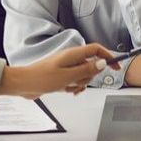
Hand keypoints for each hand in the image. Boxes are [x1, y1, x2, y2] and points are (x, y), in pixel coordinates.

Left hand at [0, 43, 119, 98]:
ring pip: (83, 75)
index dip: (108, 56)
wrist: (24, 84)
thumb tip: (102, 63)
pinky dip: (73, 87)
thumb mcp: (68, 76)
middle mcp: (70, 58)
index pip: (96, 49)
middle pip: (91, 64)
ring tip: (69, 87)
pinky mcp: (61, 75)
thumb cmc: (42, 78)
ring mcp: (65, 66)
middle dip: (89, 76)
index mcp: (72, 54)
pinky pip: (74, 81)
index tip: (116, 67)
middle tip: (78, 82)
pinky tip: (67, 91)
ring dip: (80, 84)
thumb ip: (86, 69)